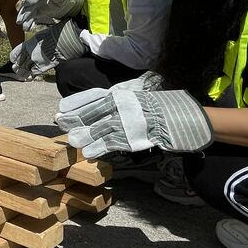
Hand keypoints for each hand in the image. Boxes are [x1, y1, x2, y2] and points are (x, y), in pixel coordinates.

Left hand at [8, 18, 86, 77]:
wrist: (62, 42)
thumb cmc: (54, 37)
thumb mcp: (40, 37)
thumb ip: (34, 43)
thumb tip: (35, 44)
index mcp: (27, 45)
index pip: (15, 54)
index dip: (14, 58)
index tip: (14, 60)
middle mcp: (28, 53)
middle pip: (19, 63)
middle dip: (17, 67)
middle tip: (17, 69)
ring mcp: (34, 61)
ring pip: (23, 70)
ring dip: (22, 73)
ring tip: (22, 75)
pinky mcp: (41, 68)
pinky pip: (32, 74)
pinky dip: (30, 77)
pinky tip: (29, 78)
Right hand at [16, 0, 85, 30]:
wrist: (63, 1)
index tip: (24, 3)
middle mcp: (36, 0)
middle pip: (28, 6)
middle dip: (23, 14)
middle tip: (19, 21)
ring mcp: (35, 7)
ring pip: (28, 14)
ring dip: (24, 20)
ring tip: (24, 28)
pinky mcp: (37, 14)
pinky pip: (31, 19)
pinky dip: (29, 24)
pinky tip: (27, 29)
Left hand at [55, 87, 212, 158]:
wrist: (187, 117)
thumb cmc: (165, 107)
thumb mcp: (141, 97)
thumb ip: (123, 101)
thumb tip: (105, 106)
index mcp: (123, 94)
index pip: (94, 96)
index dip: (76, 103)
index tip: (61, 108)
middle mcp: (123, 104)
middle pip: (92, 111)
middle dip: (75, 119)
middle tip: (60, 124)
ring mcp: (129, 120)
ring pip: (100, 128)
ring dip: (84, 135)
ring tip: (71, 141)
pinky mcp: (135, 136)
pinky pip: (114, 142)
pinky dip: (100, 148)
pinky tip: (89, 153)